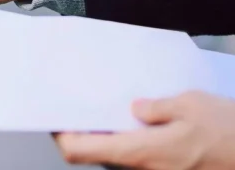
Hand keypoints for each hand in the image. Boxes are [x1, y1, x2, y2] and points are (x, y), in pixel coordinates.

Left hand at [55, 91, 234, 168]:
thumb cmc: (229, 132)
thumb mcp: (191, 105)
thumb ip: (156, 107)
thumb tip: (134, 108)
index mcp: (140, 152)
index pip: (79, 150)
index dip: (59, 135)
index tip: (51, 117)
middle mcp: (143, 169)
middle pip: (95, 153)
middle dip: (82, 131)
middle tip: (76, 105)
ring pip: (115, 156)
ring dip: (106, 135)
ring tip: (106, 107)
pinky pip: (136, 158)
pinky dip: (128, 140)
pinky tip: (135, 120)